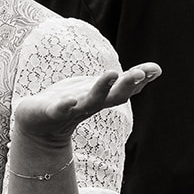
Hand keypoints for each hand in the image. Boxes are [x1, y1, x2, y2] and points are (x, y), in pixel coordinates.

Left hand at [10, 62, 161, 169]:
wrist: (37, 124)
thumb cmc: (70, 101)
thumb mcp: (98, 88)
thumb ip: (122, 81)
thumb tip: (156, 69)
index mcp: (102, 98)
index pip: (125, 89)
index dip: (140, 80)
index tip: (155, 69)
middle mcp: (91, 105)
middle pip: (113, 96)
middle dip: (127, 84)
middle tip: (140, 72)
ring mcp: (72, 110)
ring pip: (90, 101)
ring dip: (102, 89)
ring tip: (112, 73)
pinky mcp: (51, 112)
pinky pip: (59, 110)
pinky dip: (65, 107)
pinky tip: (69, 101)